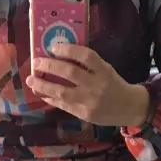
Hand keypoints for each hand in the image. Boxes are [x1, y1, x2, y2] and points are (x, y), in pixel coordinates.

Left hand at [26, 44, 149, 127]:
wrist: (129, 108)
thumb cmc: (114, 85)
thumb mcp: (106, 69)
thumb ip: (88, 64)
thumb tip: (60, 56)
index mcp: (104, 70)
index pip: (85, 56)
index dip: (68, 49)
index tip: (53, 46)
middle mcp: (96, 85)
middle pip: (70, 72)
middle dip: (50, 66)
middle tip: (36, 62)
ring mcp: (89, 101)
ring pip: (62, 92)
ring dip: (43, 85)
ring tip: (31, 80)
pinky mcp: (84, 114)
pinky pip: (63, 105)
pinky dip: (50, 98)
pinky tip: (41, 93)